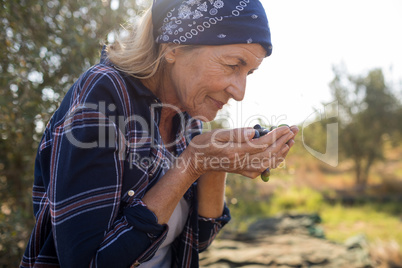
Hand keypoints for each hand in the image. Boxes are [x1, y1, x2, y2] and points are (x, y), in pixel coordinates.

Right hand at [181, 126, 296, 178]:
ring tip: (292, 140)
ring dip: (282, 151)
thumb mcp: (215, 134)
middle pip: (269, 153)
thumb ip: (235, 133)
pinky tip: (280, 154)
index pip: (262, 143)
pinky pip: (263, 168)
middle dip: (284, 141)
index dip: (276, 135)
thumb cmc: (204, 145)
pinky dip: (274, 161)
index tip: (286, 127)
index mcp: (235, 152)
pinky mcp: (243, 171)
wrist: (195, 162)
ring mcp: (243, 169)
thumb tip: (254, 131)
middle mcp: (241, 162)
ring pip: (268, 162)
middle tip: (295, 129)